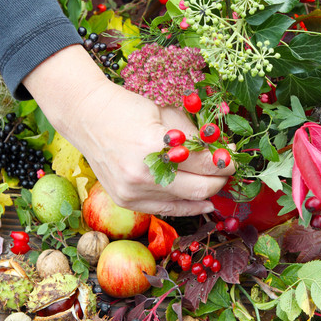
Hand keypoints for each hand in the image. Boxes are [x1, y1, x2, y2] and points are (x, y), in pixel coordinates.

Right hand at [23, 44, 234, 215]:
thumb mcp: (167, 113)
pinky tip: (205, 203)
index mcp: (154, 145)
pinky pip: (167, 210)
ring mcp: (132, 192)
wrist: (86, 117)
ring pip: (186, 201)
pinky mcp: (126, 201)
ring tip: (216, 180)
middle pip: (200, 187)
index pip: (205, 163)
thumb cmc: (128, 109)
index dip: (225, 162)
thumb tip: (223, 152)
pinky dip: (188, 207)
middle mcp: (142, 174)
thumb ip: (195, 135)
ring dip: (206, 191)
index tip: (234, 158)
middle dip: (221, 179)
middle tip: (229, 170)